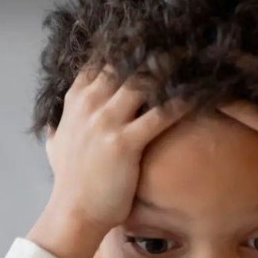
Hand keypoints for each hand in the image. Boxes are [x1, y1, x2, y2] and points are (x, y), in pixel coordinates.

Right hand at [43, 62, 191, 232]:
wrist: (74, 213)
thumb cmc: (70, 182)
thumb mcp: (55, 146)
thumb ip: (58, 127)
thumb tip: (54, 123)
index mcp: (75, 100)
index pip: (101, 59)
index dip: (126, 49)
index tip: (150, 43)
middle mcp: (89, 104)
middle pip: (125, 62)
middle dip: (153, 54)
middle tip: (183, 47)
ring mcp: (106, 122)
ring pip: (143, 81)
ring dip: (171, 71)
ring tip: (196, 64)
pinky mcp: (124, 143)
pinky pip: (161, 114)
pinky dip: (184, 102)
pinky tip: (202, 96)